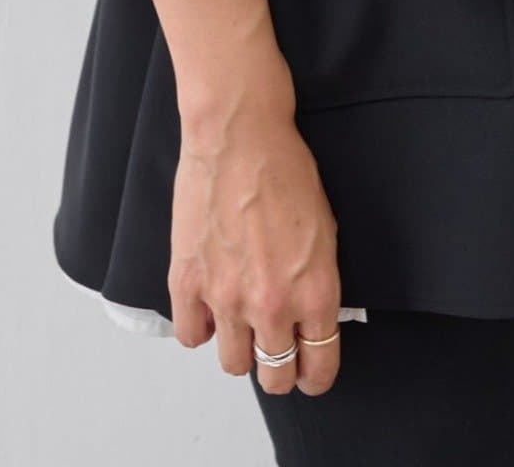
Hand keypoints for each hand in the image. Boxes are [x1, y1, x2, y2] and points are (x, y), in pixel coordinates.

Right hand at [168, 96, 342, 396]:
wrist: (239, 136)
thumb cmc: (286, 170)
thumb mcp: (326, 230)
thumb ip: (318, 283)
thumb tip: (312, 316)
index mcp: (314, 292)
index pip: (318, 366)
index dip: (316, 376)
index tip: (310, 375)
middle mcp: (271, 306)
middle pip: (275, 377)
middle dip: (280, 371)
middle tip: (277, 355)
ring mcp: (225, 298)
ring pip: (233, 365)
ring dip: (240, 351)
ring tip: (242, 327)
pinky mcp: (187, 283)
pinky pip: (191, 336)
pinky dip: (200, 326)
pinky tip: (209, 306)